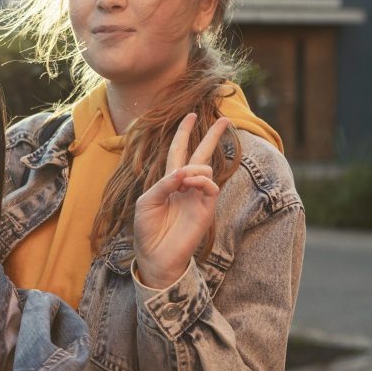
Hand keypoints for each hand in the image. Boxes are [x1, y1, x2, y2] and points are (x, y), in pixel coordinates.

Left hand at [133, 113, 229, 288]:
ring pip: (204, 168)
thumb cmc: (147, 229)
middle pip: (201, 154)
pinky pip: (210, 186)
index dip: (183, 133)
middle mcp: (186, 185)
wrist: (156, 255)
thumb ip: (162, 184)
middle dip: (212, 136)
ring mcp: (197, 196)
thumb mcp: (146, 202)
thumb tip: (183, 171)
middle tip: (225, 119)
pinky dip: (201, 180)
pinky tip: (190, 184)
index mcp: (169, 181)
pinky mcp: (206, 209)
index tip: (190, 115)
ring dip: (193, 169)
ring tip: (182, 182)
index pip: (179, 151)